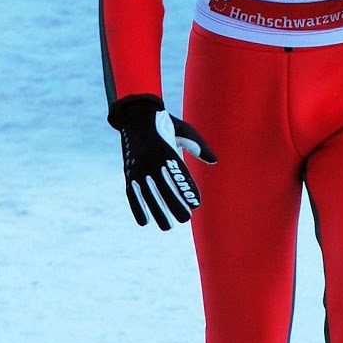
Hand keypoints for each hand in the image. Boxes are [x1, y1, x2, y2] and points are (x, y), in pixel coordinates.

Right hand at [111, 96, 216, 229]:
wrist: (135, 115)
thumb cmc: (165, 123)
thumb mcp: (184, 130)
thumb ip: (198, 146)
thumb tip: (213, 161)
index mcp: (165, 149)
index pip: (178, 174)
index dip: (187, 190)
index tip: (196, 204)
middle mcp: (151, 159)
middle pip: (163, 187)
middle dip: (174, 205)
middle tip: (185, 219)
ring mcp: (138, 167)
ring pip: (148, 194)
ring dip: (157, 211)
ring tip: (167, 226)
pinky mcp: (129, 172)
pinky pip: (132, 193)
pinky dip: (137, 208)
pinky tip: (144, 222)